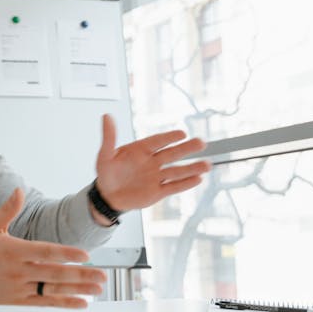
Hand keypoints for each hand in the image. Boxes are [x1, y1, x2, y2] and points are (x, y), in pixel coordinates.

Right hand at [0, 189, 106, 307]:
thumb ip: (8, 209)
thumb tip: (19, 190)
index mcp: (13, 250)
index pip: (45, 252)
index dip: (66, 254)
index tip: (86, 256)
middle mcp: (17, 271)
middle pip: (54, 274)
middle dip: (81, 276)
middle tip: (102, 276)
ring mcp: (18, 287)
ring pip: (52, 290)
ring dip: (78, 290)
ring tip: (98, 289)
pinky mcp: (17, 300)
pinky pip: (44, 302)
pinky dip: (64, 302)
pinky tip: (82, 302)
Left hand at [95, 114, 210, 210]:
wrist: (107, 196)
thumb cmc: (107, 173)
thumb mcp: (105, 155)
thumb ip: (109, 137)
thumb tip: (106, 116)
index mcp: (140, 150)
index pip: (157, 141)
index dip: (169, 137)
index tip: (182, 134)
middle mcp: (152, 162)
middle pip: (172, 154)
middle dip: (186, 149)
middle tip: (201, 143)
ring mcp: (156, 176)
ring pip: (176, 171)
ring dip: (191, 168)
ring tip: (207, 165)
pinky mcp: (157, 191)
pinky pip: (173, 187)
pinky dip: (184, 184)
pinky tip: (198, 179)